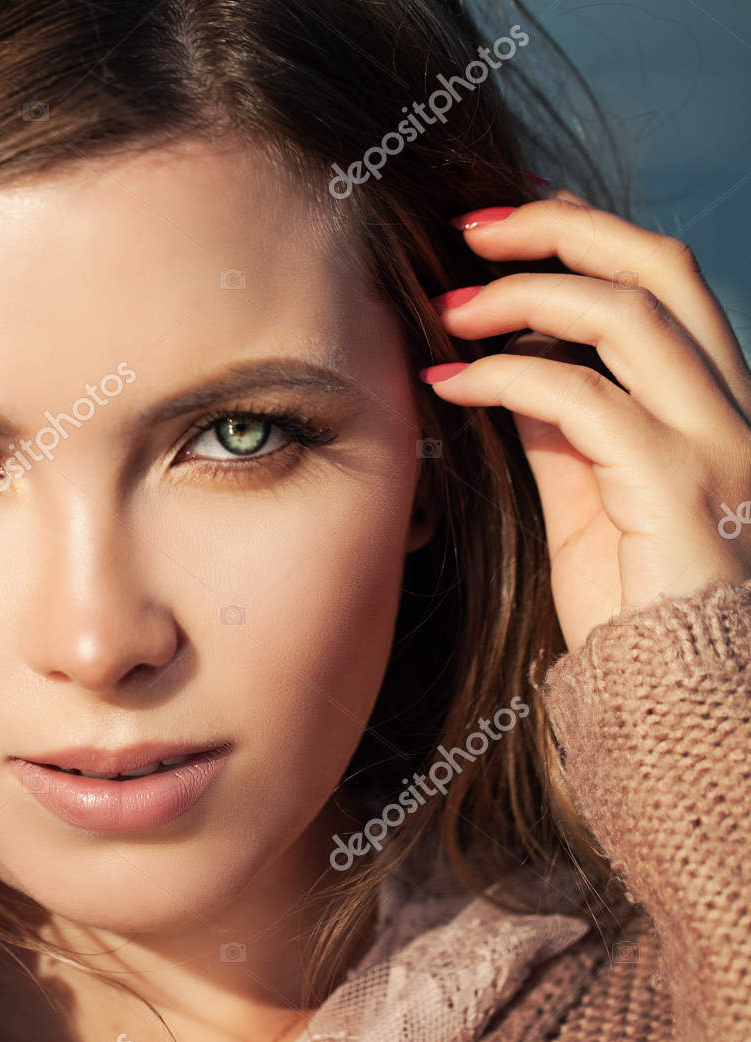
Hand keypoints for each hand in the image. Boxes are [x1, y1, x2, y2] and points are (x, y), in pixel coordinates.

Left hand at [423, 191, 750, 653]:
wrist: (682, 692)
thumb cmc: (633, 601)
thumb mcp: (590, 494)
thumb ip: (565, 427)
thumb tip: (510, 362)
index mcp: (715, 400)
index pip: (662, 279)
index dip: (584, 231)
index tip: (501, 221)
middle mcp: (732, 407)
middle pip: (659, 267)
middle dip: (557, 229)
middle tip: (468, 229)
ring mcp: (716, 443)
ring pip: (626, 316)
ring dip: (522, 296)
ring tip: (447, 310)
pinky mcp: (678, 487)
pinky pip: (583, 400)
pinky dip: (505, 379)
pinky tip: (450, 385)